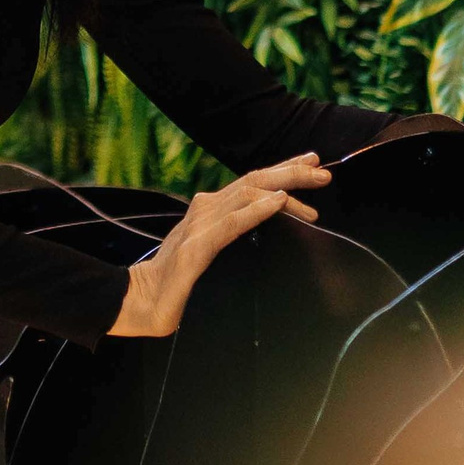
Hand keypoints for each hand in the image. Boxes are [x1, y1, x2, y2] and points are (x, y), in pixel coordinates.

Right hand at [109, 155, 330, 336]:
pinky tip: (278, 201)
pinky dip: (257, 210)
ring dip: (283, 186)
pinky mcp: (196, 249)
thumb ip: (231, 238)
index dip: (281, 169)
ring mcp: (199, 227)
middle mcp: (204, 210)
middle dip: (291, 172)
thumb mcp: (210, 253)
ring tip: (312, 184)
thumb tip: (267, 236)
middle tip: (323, 172)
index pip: (250, 182)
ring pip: (247, 193)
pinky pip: (231, 223)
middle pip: (253, 180)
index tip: (312, 162)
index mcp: (209, 211)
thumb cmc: (177, 284)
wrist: (140, 302)